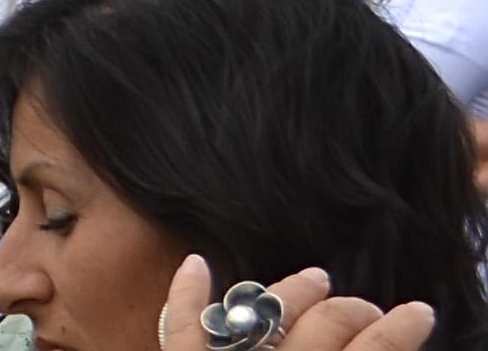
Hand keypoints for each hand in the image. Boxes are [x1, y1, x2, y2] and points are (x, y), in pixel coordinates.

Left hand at [163, 255, 436, 350]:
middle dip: (354, 310)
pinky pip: (184, 324)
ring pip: (264, 313)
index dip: (401, 329)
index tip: (420, 311)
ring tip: (316, 278)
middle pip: (325, 324)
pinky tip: (196, 263)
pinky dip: (188, 293)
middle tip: (369, 307)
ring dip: (292, 293)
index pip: (372, 349)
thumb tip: (374, 341)